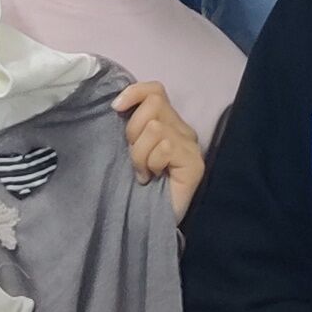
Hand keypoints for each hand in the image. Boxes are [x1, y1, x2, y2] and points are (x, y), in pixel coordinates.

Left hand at [113, 80, 205, 219]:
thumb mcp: (128, 148)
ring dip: (139, 153)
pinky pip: (166, 147)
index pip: (155, 90)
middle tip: (133, 156)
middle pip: (154, 103)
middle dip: (133, 129)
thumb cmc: (134, 186)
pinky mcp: (195, 163)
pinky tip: (152, 178)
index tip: (116, 108)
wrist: (145, 221)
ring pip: (155, 127)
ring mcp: (191, 146)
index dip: (134, 93)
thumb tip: (118, 103)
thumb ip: (130, 124)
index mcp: (168, 122)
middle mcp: (183, 130)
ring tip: (143, 172)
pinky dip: (151, 163)